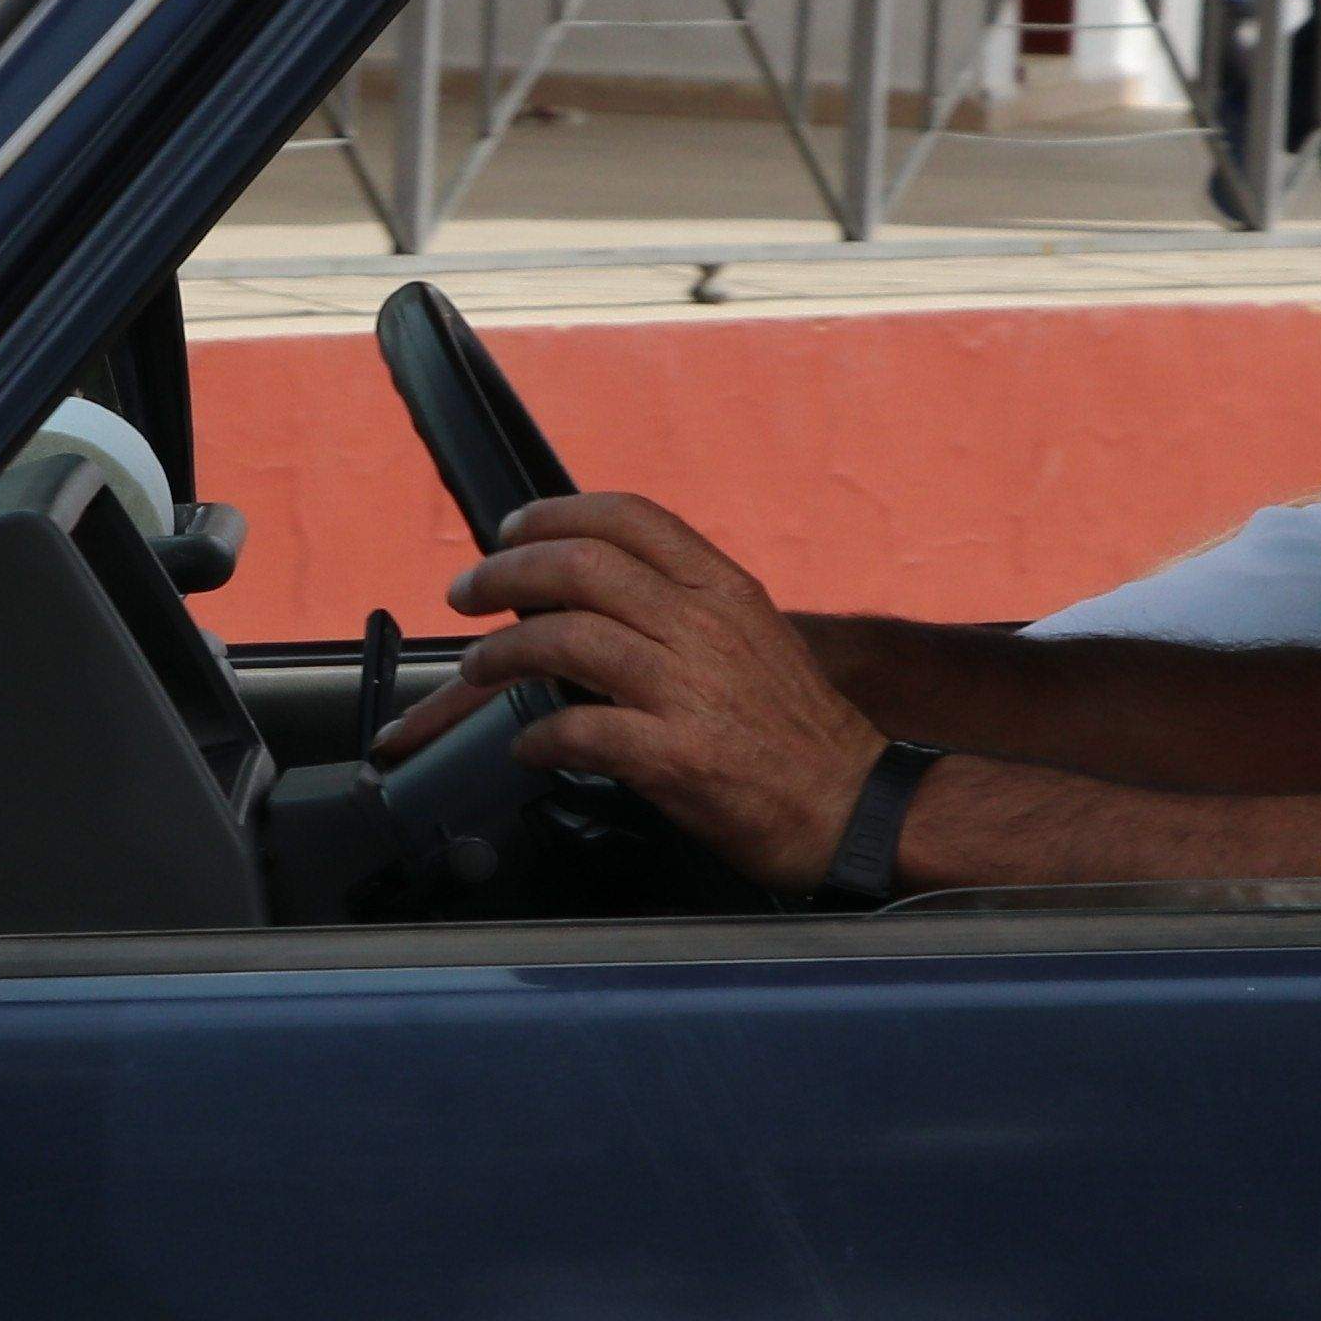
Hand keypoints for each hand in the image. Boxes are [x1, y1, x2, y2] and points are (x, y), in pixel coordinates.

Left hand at [379, 490, 886, 891]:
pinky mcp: (678, 756)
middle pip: (579, 566)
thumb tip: (595, 591)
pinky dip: (539, 737)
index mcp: (723, 589)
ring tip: (478, 671)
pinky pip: (580, 730)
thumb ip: (681, 606)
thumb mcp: (751, 636)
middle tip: (467, 594)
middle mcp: (704, 626)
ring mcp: (690, 690)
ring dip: (502, 654)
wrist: (852, 806)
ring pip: (565, 639)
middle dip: (504, 573)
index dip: (555, 514)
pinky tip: (528, 747)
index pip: (628, 517)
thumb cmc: (795, 729)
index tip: (511, 530)